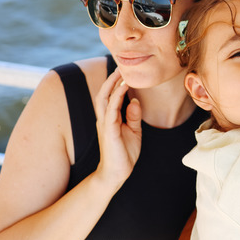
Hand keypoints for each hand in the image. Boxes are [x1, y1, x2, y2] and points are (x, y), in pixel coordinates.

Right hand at [93, 71, 142, 191]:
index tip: (124, 70)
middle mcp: (104, 118)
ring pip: (104, 98)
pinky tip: (124, 88)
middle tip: (121, 65)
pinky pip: (111, 110)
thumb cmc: (124, 153)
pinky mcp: (109, 131)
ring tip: (121, 72)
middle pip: (104, 93)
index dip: (115, 82)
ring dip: (112, 84)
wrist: (116, 174)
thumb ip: (133, 116)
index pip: (110, 96)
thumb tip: (135, 100)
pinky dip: (117, 97)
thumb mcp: (133, 132)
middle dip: (111, 78)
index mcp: (110, 118)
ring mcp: (105, 124)